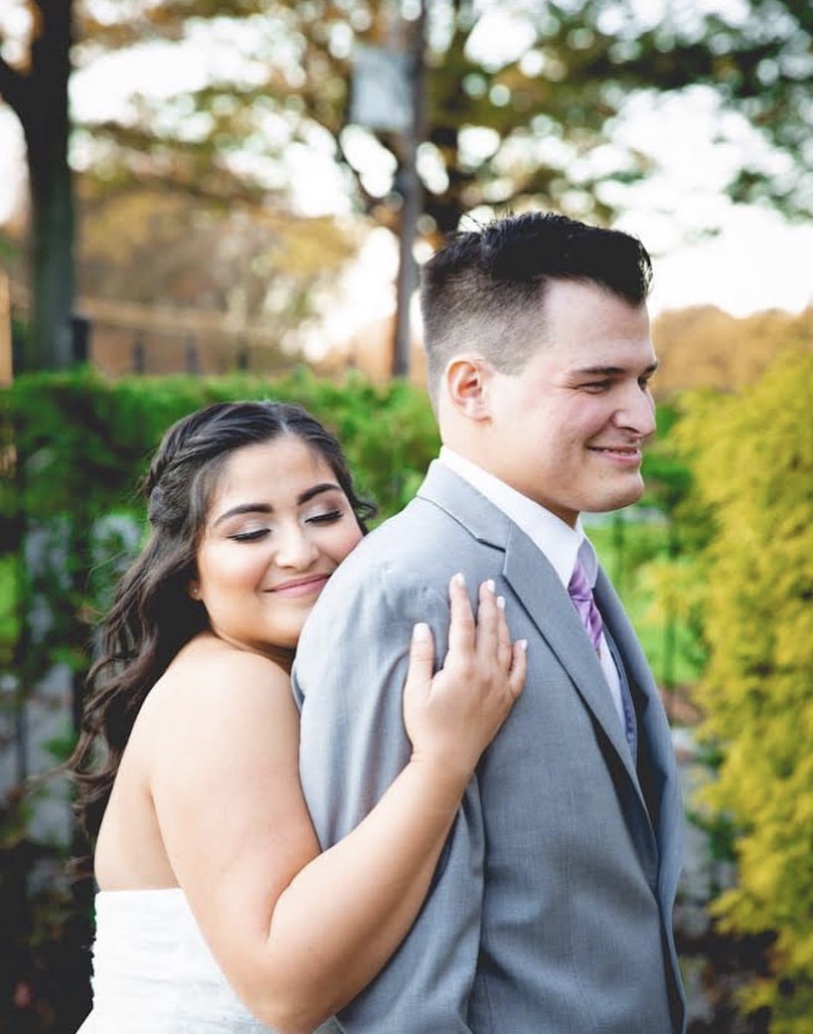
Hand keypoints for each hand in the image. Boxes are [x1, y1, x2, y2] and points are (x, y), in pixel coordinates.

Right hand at [403, 574, 525, 783]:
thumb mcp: (415, 690)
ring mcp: (499, 686)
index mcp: (462, 666)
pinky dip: (521, 655)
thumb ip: (421, 656)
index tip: (458, 579)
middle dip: (486, 602)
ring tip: (500, 602)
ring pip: (505, 645)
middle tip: (485, 583)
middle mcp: (486, 672)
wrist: (447, 762)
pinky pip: (519, 672)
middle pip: (488, 628)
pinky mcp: (506, 701)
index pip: (462, 623)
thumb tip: (423, 626)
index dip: (460, 599)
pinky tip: (522, 642)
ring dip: (502, 621)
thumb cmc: (426, 727)